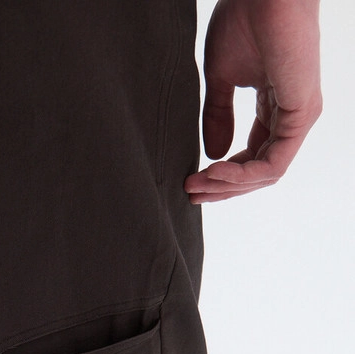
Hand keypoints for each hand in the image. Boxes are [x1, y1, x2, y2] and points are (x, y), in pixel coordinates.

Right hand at [184, 0, 322, 202]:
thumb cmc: (243, 19)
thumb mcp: (221, 78)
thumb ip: (217, 117)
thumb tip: (214, 154)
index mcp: (275, 104)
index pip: (254, 155)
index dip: (223, 174)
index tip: (192, 180)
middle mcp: (291, 114)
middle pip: (260, 170)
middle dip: (224, 187)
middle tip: (191, 194)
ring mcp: (300, 115)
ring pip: (267, 172)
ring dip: (229, 185)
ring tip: (198, 184)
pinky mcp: (302, 113)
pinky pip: (273, 162)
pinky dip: (243, 174)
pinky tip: (215, 170)